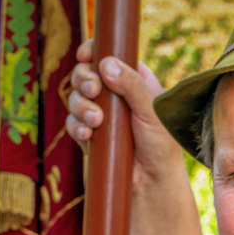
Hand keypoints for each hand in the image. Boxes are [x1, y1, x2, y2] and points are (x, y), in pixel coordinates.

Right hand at [66, 42, 181, 185]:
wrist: (151, 184)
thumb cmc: (161, 145)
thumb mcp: (151, 110)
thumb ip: (131, 84)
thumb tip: (105, 64)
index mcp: (133, 79)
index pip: (107, 55)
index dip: (92, 50)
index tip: (84, 55)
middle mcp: (114, 94)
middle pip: (85, 73)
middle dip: (84, 79)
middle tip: (93, 90)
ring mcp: (100, 115)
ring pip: (75, 98)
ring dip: (80, 105)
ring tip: (96, 121)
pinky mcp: (89, 136)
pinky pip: (72, 124)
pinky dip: (76, 127)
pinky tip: (87, 135)